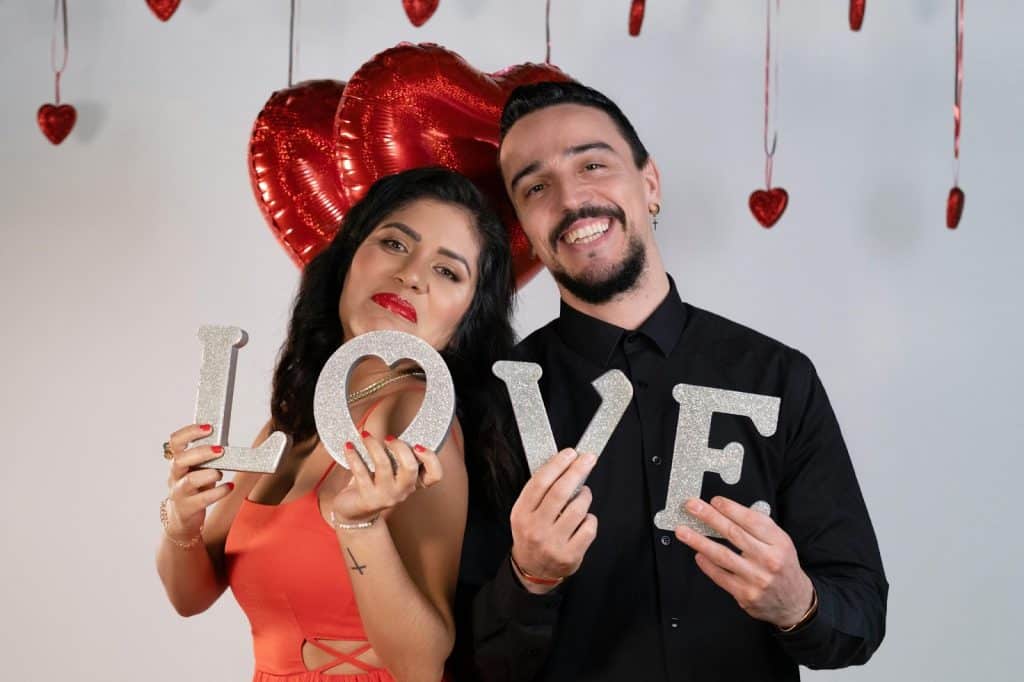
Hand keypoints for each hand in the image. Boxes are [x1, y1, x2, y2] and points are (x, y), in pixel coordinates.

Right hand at [164, 423, 233, 541]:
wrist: (182, 517)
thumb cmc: (194, 487)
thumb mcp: (198, 469)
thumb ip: (206, 456)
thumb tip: (225, 440)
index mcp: (178, 461)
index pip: (175, 442)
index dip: (189, 432)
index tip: (208, 428)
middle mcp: (175, 475)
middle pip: (180, 460)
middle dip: (201, 452)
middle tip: (220, 449)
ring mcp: (179, 493)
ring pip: (189, 480)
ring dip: (208, 474)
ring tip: (220, 472)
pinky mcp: (188, 508)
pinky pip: (203, 500)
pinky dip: (218, 492)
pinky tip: (229, 487)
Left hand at [330, 431, 441, 526]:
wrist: (354, 513)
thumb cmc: (374, 485)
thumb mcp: (391, 473)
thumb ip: (397, 457)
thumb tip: (392, 433)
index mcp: (413, 483)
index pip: (435, 475)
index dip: (431, 458)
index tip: (417, 445)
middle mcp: (403, 491)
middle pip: (410, 467)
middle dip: (400, 447)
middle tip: (388, 438)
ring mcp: (386, 497)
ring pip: (383, 465)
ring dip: (373, 445)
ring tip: (365, 435)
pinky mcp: (367, 498)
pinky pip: (361, 471)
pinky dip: (354, 455)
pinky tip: (349, 446)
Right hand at [509, 448, 598, 593]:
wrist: (532, 569)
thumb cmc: (532, 533)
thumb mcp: (525, 512)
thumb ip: (540, 492)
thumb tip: (565, 465)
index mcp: (521, 514)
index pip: (540, 483)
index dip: (557, 465)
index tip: (570, 453)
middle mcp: (536, 529)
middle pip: (561, 492)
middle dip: (577, 470)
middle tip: (588, 459)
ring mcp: (553, 544)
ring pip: (578, 509)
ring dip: (585, 496)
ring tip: (583, 495)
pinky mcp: (570, 555)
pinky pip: (589, 527)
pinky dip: (590, 519)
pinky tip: (583, 520)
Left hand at [674, 496, 814, 628]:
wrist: (795, 602)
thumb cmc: (783, 567)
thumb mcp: (781, 543)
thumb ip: (760, 528)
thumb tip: (729, 511)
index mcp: (779, 543)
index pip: (752, 520)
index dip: (731, 508)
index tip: (714, 501)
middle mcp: (769, 560)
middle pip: (734, 534)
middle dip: (710, 517)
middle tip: (693, 507)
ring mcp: (757, 578)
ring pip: (722, 555)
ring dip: (699, 541)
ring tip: (683, 531)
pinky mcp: (745, 594)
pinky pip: (720, 576)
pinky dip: (707, 564)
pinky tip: (698, 555)